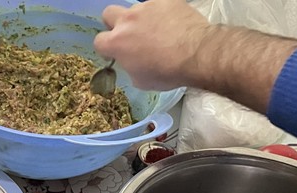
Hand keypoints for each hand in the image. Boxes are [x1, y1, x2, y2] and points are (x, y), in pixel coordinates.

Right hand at [93, 0, 214, 90]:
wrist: (197, 53)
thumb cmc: (167, 72)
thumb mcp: (141, 80)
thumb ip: (129, 66)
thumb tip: (132, 61)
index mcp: (117, 42)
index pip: (99, 41)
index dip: (106, 48)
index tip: (115, 53)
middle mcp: (127, 20)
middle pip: (108, 14)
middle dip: (115, 24)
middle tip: (129, 35)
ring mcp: (146, 7)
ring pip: (135, 9)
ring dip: (141, 19)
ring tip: (157, 30)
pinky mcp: (165, 0)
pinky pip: (158, 5)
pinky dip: (161, 13)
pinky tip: (172, 24)